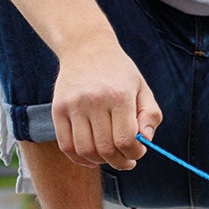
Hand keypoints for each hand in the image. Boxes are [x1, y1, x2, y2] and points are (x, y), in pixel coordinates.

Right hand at [51, 36, 162, 169]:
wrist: (86, 47)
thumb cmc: (118, 71)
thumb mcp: (142, 88)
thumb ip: (150, 115)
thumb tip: (145, 141)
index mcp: (119, 95)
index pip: (126, 139)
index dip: (134, 153)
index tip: (138, 152)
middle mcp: (94, 100)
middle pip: (106, 149)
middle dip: (120, 162)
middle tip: (126, 160)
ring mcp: (73, 105)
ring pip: (85, 150)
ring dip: (100, 162)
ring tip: (109, 157)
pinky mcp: (58, 109)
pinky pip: (66, 146)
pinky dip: (79, 159)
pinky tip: (92, 158)